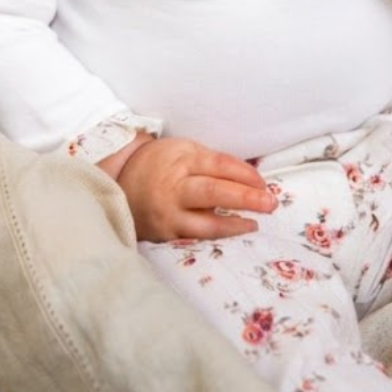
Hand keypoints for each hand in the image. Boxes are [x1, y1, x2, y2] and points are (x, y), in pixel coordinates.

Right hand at [110, 135, 276, 242]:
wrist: (121, 182)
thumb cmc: (161, 164)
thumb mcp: (184, 151)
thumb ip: (213, 162)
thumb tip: (252, 177)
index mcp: (182, 161)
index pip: (220, 165)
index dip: (246, 174)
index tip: (264, 183)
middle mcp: (174, 187)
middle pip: (214, 192)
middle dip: (246, 198)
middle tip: (270, 203)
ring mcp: (168, 214)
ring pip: (205, 223)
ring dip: (234, 226)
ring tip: (254, 225)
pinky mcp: (164, 235)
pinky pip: (193, 239)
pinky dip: (215, 239)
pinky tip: (231, 238)